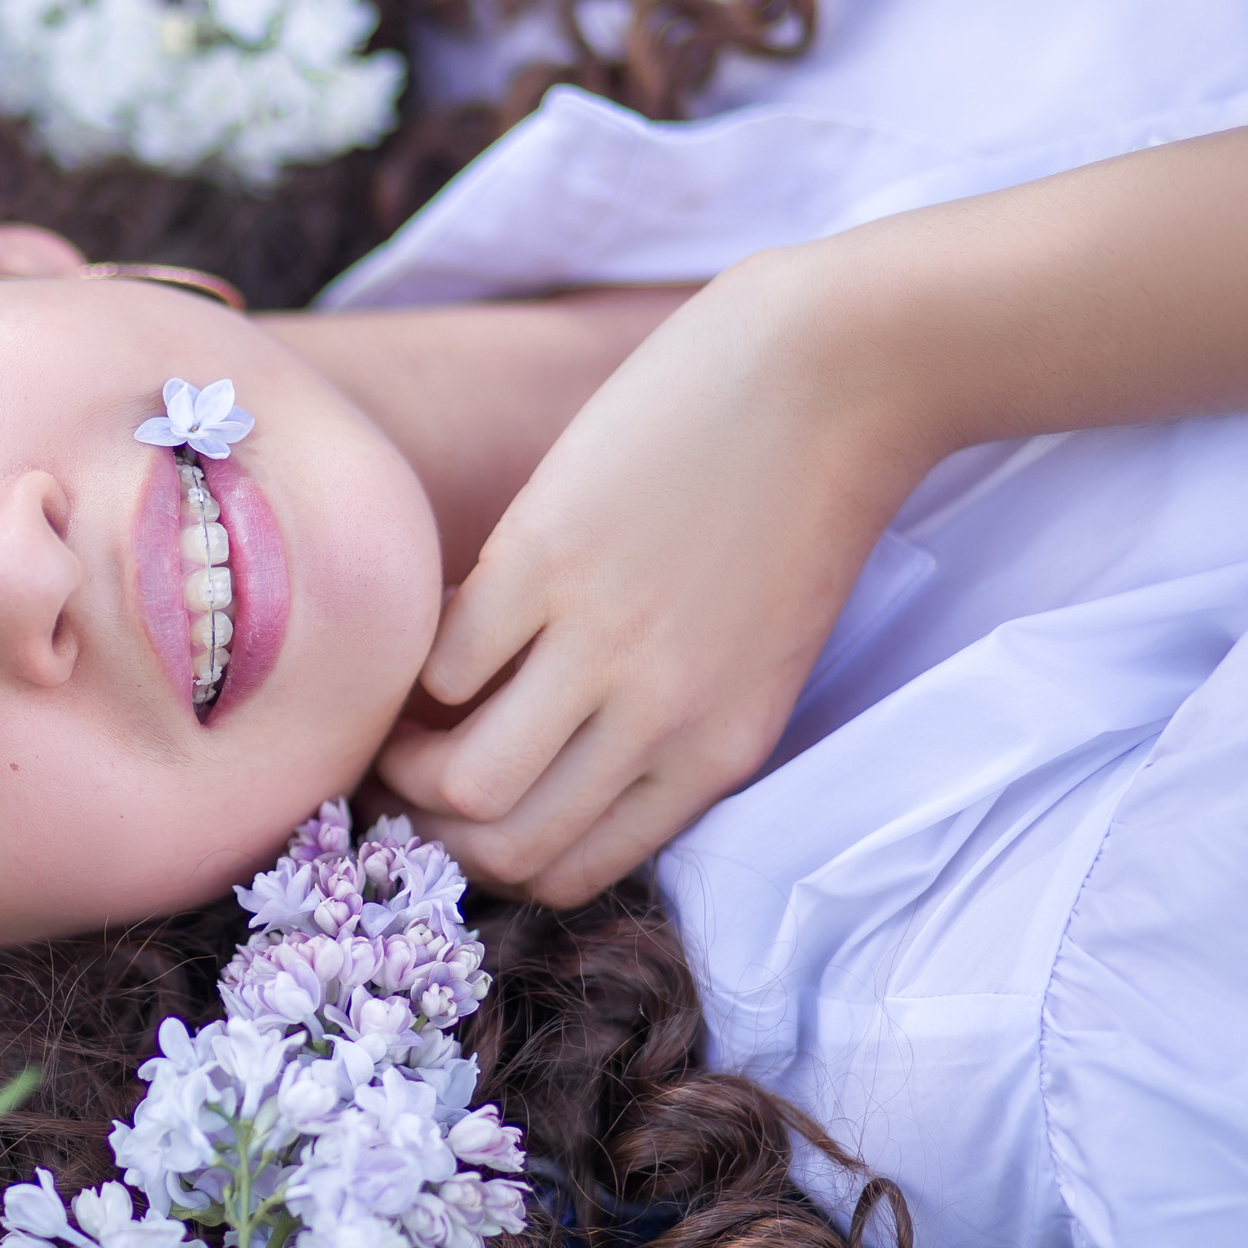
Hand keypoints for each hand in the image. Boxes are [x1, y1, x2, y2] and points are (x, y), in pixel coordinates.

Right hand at [374, 256, 940, 907]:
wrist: (835, 373)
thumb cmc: (806, 498)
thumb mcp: (759, 653)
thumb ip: (671, 717)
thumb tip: (546, 740)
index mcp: (717, 754)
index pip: (569, 873)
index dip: (491, 851)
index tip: (467, 799)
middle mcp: (661, 722)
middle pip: (505, 848)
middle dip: (435, 820)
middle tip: (419, 755)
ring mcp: (602, 646)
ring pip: (464, 783)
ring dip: (411, 752)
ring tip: (418, 702)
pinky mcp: (547, 563)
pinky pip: (447, 662)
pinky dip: (428, 652)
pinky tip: (457, 610)